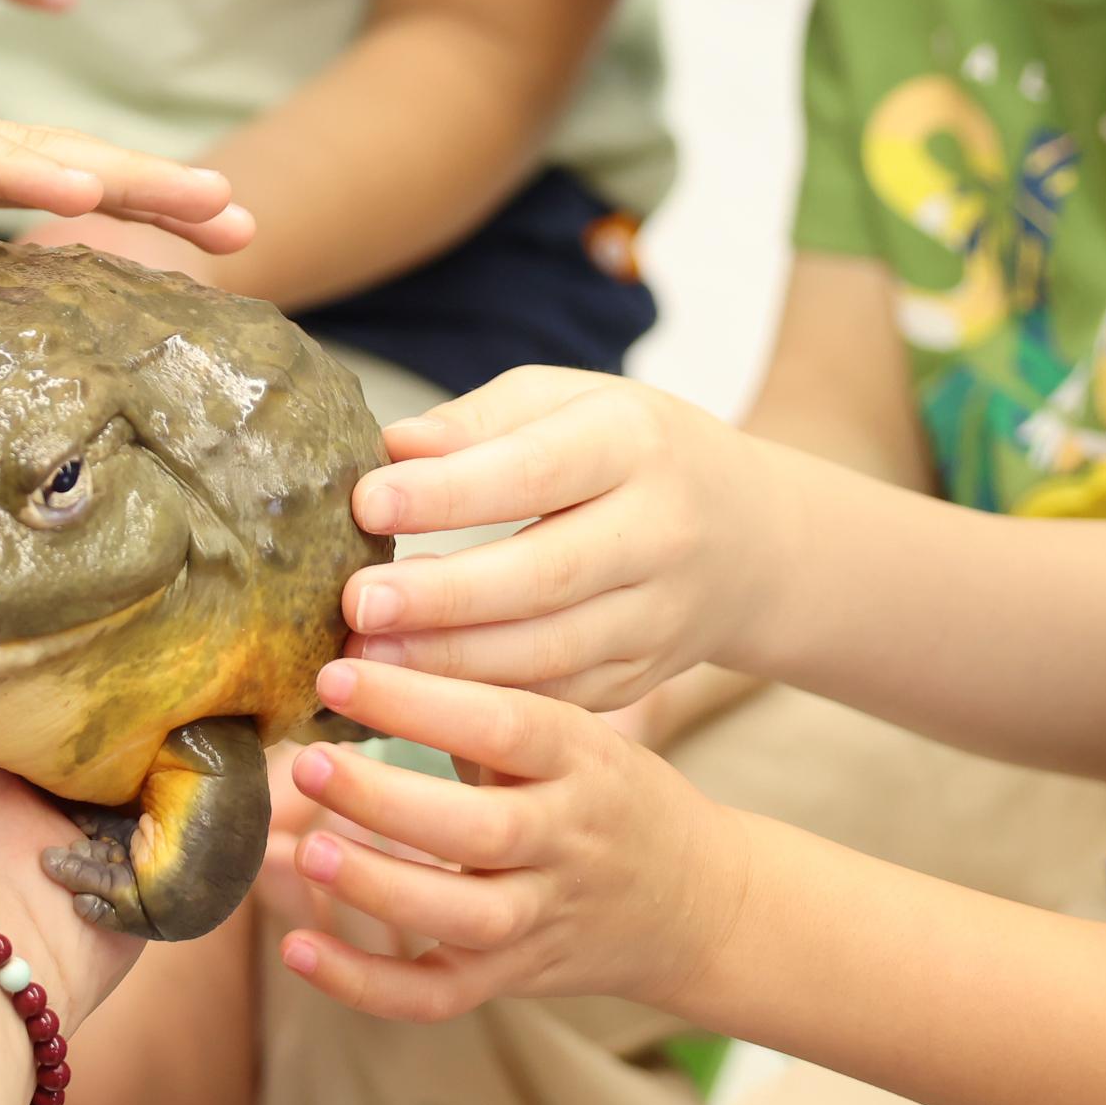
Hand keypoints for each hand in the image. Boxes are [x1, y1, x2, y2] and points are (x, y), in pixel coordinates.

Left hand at [267, 655, 751, 1023]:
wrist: (696, 904)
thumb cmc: (605, 793)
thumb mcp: (572, 733)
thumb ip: (483, 707)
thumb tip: (360, 656)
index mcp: (580, 760)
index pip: (502, 727)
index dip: (417, 703)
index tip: (336, 677)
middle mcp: (567, 841)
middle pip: (481, 829)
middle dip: (386, 799)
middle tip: (308, 763)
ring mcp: (542, 916)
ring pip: (462, 918)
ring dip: (379, 888)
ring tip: (306, 848)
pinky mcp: (513, 977)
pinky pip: (437, 995)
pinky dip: (365, 984)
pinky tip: (299, 949)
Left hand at [339, 369, 799, 711]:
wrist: (749, 535)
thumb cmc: (626, 449)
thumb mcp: (568, 402)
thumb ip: (481, 421)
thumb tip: (394, 446)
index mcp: (632, 443)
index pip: (533, 471)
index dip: (447, 492)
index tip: (365, 502)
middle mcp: (658, 532)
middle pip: (544, 575)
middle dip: (444, 598)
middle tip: (356, 606)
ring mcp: (658, 615)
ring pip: (550, 652)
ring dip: (451, 664)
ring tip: (365, 659)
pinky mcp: (643, 675)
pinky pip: (558, 698)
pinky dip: (484, 702)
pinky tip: (414, 697)